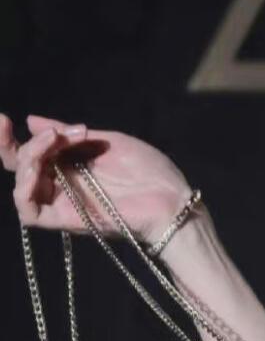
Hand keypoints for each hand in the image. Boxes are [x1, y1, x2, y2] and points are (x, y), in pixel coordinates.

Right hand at [0, 112, 192, 242]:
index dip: (10, 139)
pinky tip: (41, 166)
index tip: (5, 118)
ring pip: (22, 185)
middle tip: (23, 126)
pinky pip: (30, 212)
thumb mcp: (104, 141)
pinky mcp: (66, 221)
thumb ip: (67, 134)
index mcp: (69, 167)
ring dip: (28, 157)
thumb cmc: (149, 172)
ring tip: (54, 140)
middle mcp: (61, 186)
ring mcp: (62, 204)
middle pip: (19, 168)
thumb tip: (32, 121)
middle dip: (12, 144)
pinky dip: (26, 186)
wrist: (172, 199)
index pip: (29, 155)